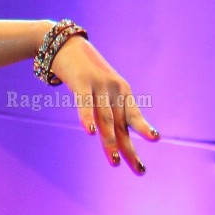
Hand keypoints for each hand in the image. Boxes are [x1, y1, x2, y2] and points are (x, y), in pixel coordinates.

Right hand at [48, 34, 159, 173]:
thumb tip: (104, 132)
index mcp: (121, 91)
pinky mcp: (81, 82)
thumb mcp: (98, 87)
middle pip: (122, 124)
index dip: (143, 133)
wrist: (64, 44)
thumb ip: (104, 106)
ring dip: (110, 140)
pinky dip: (86, 117)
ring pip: (106, 118)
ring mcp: (98, 85)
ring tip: (114, 161)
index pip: (132, 118)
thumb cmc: (82, 69)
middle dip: (129, 148)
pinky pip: (84, 103)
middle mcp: (114, 89)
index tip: (150, 150)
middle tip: (139, 170)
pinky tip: (88, 132)